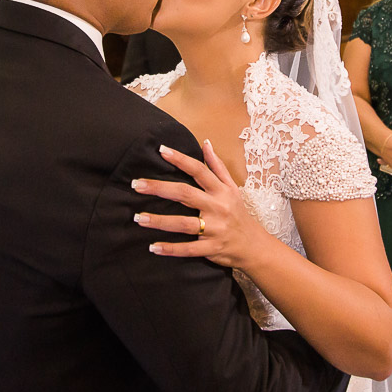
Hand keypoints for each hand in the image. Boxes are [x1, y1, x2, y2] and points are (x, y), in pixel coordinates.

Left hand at [132, 140, 271, 268]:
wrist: (254, 246)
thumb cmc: (239, 214)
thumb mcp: (232, 188)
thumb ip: (217, 166)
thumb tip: (206, 143)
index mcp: (221, 191)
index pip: (199, 170)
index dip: (180, 159)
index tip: (161, 151)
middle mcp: (217, 207)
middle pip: (185, 194)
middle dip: (159, 188)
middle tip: (137, 184)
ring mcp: (214, 229)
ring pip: (183, 224)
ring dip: (159, 221)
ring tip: (138, 217)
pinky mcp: (211, 248)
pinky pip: (188, 249)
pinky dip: (171, 249)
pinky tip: (153, 247)